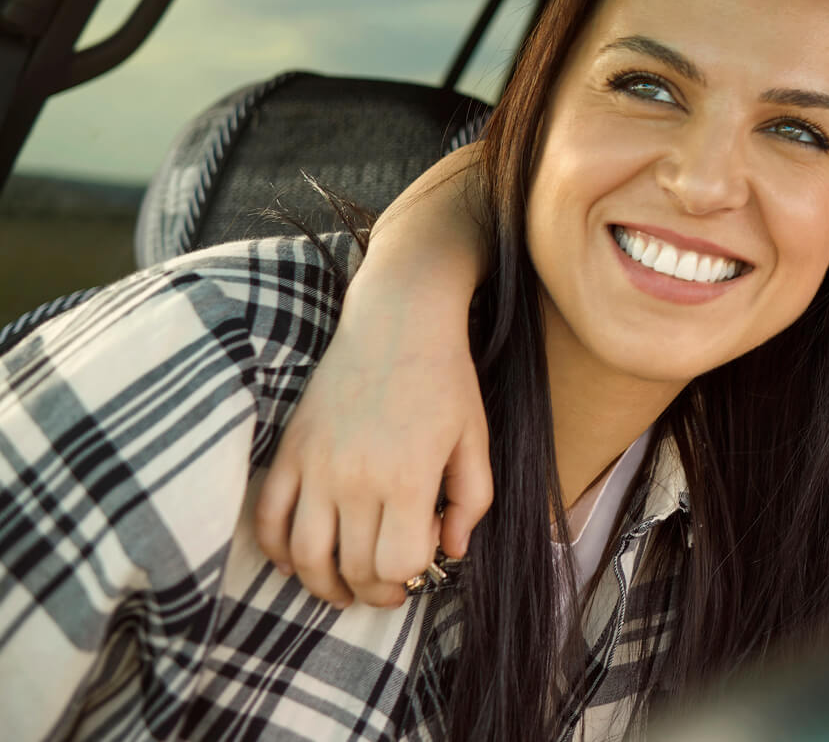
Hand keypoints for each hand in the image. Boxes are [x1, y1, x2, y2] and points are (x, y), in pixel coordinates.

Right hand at [253, 274, 490, 607]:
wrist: (397, 322)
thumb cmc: (444, 380)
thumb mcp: (475, 439)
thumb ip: (471, 500)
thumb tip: (454, 551)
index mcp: (407, 478)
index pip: (397, 564)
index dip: (412, 575)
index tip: (422, 561)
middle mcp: (355, 480)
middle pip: (352, 568)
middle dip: (374, 590)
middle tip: (387, 587)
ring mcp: (315, 467)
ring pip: (305, 557)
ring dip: (323, 586)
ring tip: (344, 589)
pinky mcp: (289, 452)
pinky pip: (267, 520)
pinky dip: (277, 552)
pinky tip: (299, 561)